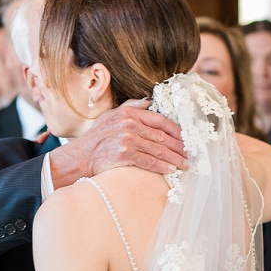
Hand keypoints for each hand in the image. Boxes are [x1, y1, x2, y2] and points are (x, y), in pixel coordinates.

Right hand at [50, 99, 187, 189]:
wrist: (79, 157)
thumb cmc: (95, 138)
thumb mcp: (110, 116)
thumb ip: (130, 106)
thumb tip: (147, 100)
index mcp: (129, 113)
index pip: (160, 120)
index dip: (176, 130)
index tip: (187, 138)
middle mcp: (129, 124)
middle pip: (162, 136)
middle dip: (180, 147)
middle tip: (191, 154)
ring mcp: (127, 139)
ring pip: (158, 150)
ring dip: (175, 158)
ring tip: (185, 164)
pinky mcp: (124, 154)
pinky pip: (149, 161)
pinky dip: (162, 166)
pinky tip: (171, 170)